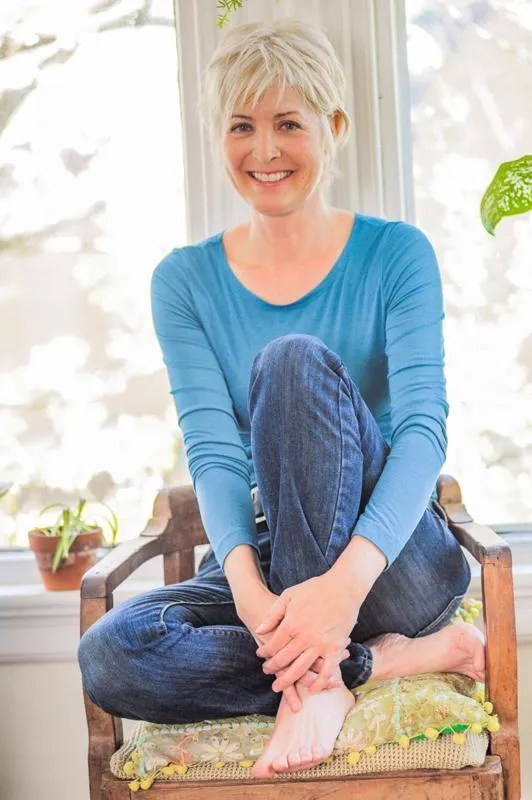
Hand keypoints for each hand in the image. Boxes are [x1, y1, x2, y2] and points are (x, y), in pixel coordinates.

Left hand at [237, 585, 343, 710]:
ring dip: (287, 680)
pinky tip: (312, 689)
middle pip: (283, 660)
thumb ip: (273, 615)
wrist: (343, 586)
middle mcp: (304, 637)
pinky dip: (319, 682)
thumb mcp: (289, 596)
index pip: (273, 646)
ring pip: (301, 669)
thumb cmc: (315, 589)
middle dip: (272, 668)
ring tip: (278, 685)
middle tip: (266, 671)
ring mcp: (320, 645)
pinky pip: (327, 670)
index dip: (264, 653)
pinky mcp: (335, 648)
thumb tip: (259, 630)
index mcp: (291, 624)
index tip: (261, 655)